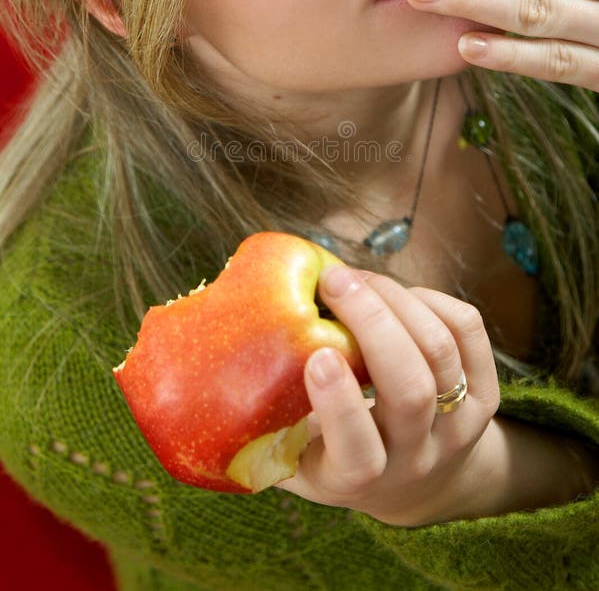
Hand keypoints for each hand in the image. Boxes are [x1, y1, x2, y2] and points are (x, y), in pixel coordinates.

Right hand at [276, 265, 500, 526]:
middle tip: (334, 281)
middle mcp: (415, 457)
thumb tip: (223, 360)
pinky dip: (430, 298)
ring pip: (439, 351)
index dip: (340, 404)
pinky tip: (396, 294)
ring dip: (395, 299)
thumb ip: (266, 419)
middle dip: (372, 322)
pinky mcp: (485, 395)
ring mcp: (458, 427)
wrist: (416, 481)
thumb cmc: (335, 455)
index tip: (318, 355)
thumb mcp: (295, 453)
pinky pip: (467, 331)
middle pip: (410, 389)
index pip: (359, 453)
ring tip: (357, 280)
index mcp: (358, 478)